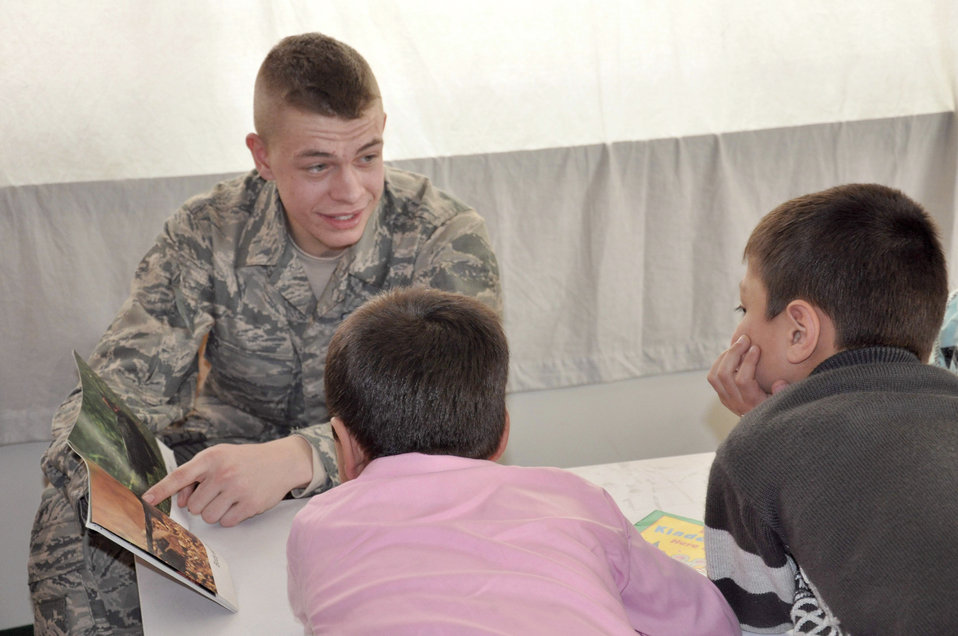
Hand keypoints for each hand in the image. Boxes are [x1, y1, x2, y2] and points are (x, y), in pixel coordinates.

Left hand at [142, 436, 313, 526]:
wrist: (281, 461)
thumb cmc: (245, 460)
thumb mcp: (219, 457)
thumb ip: (195, 476)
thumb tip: (179, 501)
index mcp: (211, 458)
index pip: (180, 476)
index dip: (161, 490)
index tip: (145, 501)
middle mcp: (223, 472)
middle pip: (193, 506)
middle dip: (202, 503)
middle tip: (218, 492)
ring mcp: (237, 489)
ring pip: (208, 516)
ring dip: (216, 512)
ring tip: (230, 497)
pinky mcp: (250, 504)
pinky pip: (227, 522)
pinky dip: (231, 516)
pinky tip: (241, 503)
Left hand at [707, 335, 787, 415]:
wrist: (763, 427)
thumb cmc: (777, 408)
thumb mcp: (784, 402)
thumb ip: (783, 393)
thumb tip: (779, 383)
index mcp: (752, 402)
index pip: (742, 380)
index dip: (748, 362)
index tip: (756, 348)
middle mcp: (736, 402)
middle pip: (724, 374)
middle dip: (733, 353)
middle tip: (744, 340)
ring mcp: (726, 399)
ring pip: (715, 375)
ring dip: (724, 357)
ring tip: (737, 345)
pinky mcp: (722, 396)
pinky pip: (713, 377)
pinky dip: (719, 362)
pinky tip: (731, 354)